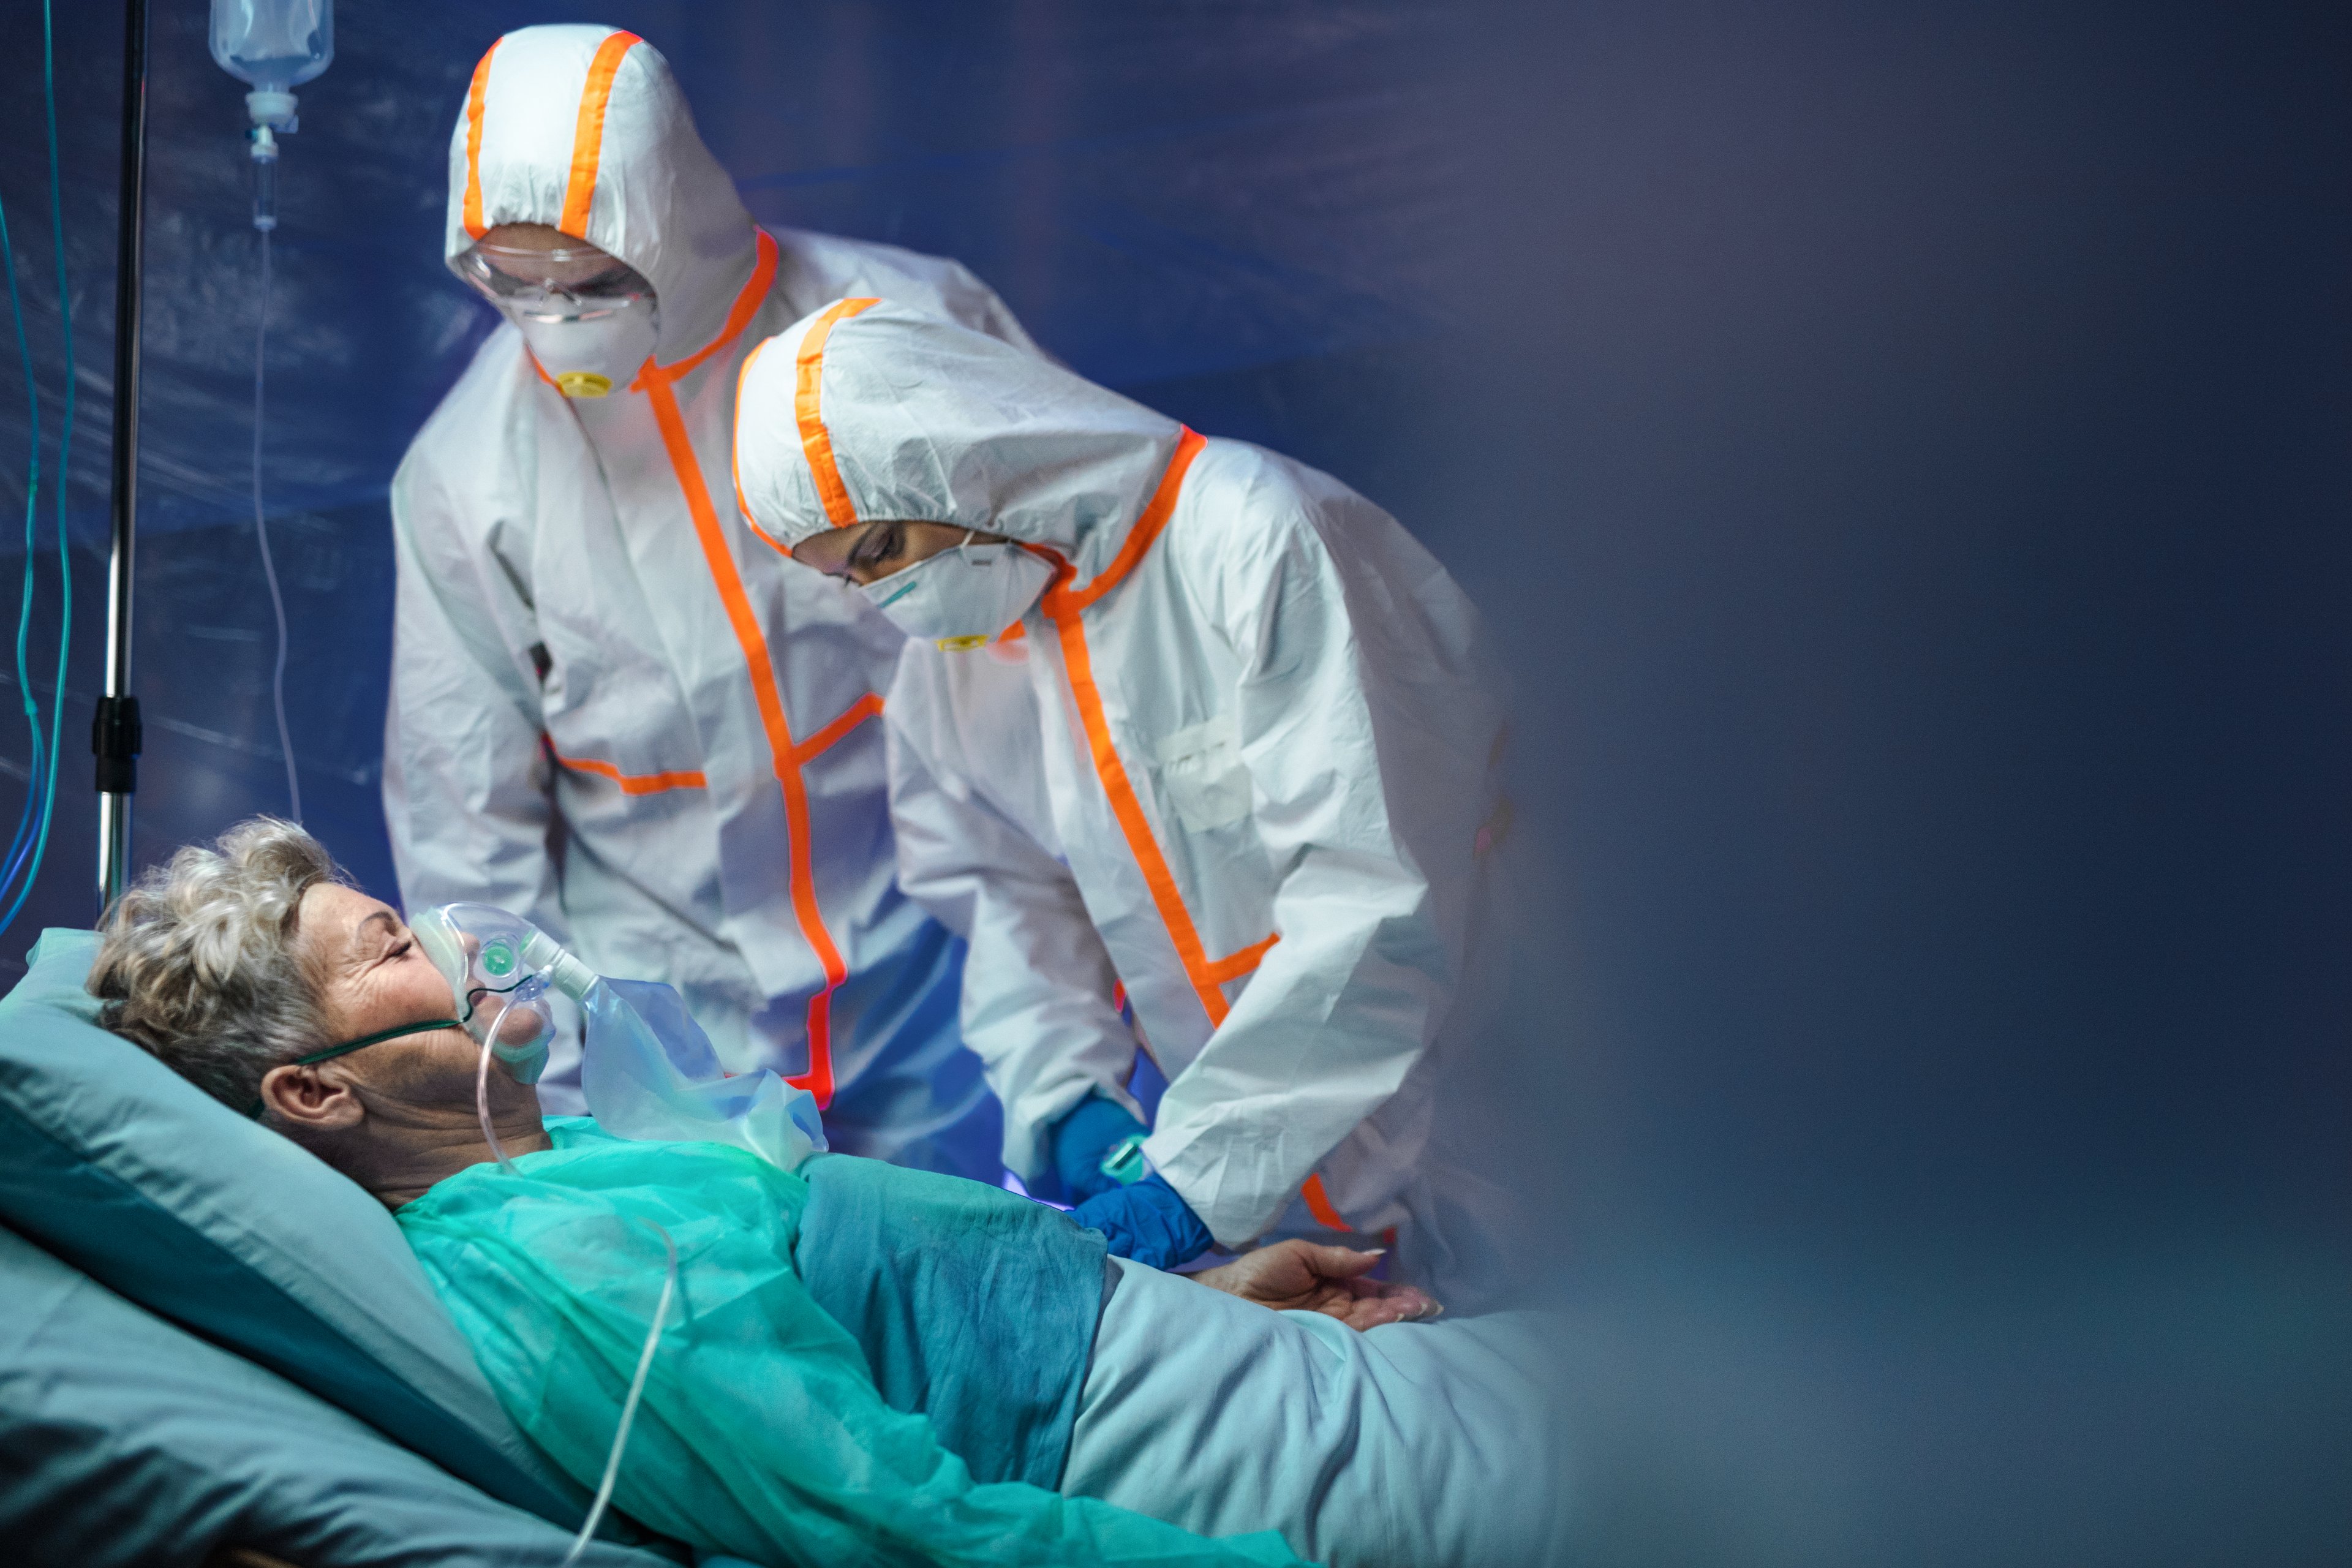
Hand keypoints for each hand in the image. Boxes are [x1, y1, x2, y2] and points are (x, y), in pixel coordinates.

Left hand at [1193, 1239, 1441, 1330]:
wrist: (1227, 1297)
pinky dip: (1373, 1329)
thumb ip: (1337, 1258)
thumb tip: (1376, 1256)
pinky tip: (1392, 1323)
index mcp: (1333, 1281)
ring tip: (1417, 1311)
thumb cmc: (1259, 1271)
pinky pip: (1352, 1335)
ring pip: (1369, 1322)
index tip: (1420, 1295)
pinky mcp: (1320, 1337)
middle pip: (1377, 1307)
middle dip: (1403, 1306)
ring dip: (1394, 1317)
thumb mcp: (1300, 1255)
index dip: (1395, 1290)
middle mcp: (1336, 1304)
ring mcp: (1329, 1323)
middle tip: (1428, 1307)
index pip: (1372, 1287)